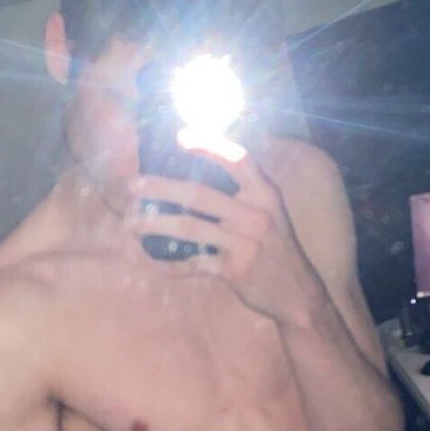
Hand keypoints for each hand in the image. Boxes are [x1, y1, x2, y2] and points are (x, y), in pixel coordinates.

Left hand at [128, 146, 321, 326]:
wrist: (298, 294)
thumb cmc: (277, 249)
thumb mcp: (271, 214)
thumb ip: (245, 195)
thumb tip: (201, 177)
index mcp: (266, 195)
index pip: (237, 159)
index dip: (209, 145)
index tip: (180, 136)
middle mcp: (256, 214)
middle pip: (200, 193)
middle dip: (161, 187)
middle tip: (133, 186)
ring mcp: (245, 242)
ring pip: (189, 227)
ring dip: (154, 224)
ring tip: (131, 223)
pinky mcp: (235, 269)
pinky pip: (194, 263)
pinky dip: (172, 265)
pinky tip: (156, 263)